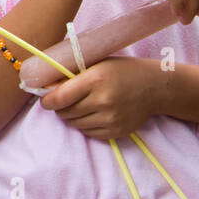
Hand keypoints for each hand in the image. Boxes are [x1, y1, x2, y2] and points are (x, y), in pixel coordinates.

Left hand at [40, 57, 160, 140]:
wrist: (154, 87)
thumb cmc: (120, 71)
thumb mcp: (95, 64)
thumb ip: (70, 75)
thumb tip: (44, 87)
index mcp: (95, 80)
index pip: (59, 97)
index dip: (47, 100)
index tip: (45, 99)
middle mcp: (103, 101)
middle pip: (65, 112)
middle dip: (60, 107)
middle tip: (64, 100)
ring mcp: (111, 118)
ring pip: (75, 124)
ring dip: (71, 116)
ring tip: (80, 105)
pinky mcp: (118, 131)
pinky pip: (89, 133)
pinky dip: (85, 125)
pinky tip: (92, 114)